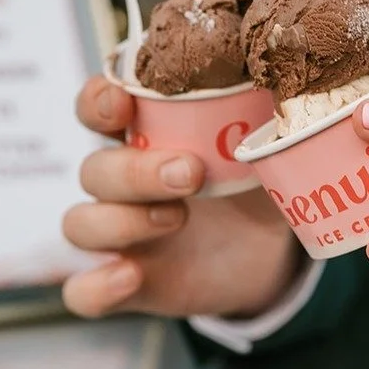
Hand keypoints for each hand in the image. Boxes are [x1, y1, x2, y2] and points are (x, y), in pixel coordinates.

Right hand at [61, 76, 301, 318]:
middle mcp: (122, 183)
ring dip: (121, 220)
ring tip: (176, 218)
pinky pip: (84, 292)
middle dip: (136, 170)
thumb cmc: (255, 182)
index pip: (96, 109)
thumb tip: (288, 77)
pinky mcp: (127, 283)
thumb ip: (261, 113)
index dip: (97, 103)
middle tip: (192, 173)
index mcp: (145, 135)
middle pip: (93, 170)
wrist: (269, 252)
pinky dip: (96, 286)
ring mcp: (119, 235)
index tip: (123, 103)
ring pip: (80, 224)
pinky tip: (129, 277)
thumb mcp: (265, 145)